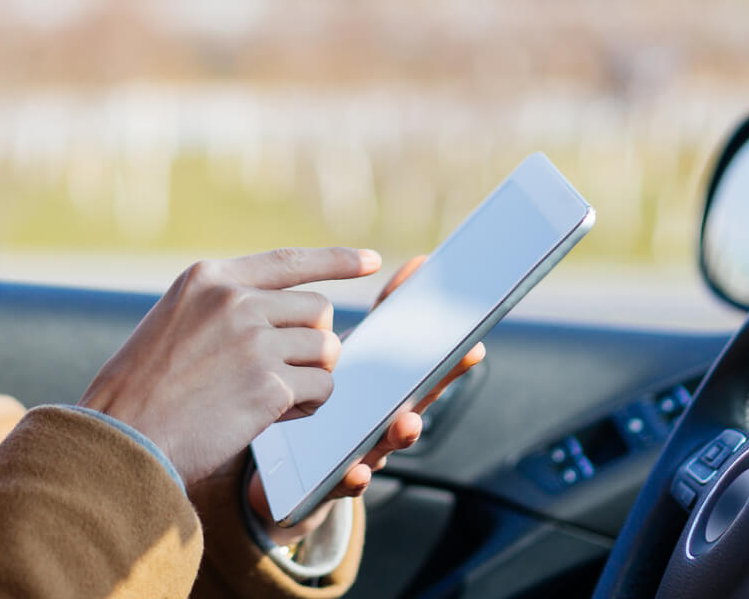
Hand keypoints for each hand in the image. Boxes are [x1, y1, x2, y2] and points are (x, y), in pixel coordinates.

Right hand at [79, 247, 380, 486]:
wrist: (119, 439)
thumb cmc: (141, 392)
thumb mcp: (174, 323)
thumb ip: (223, 309)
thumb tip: (286, 315)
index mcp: (209, 277)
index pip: (289, 260)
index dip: (336, 260)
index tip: (371, 261)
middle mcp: (234, 299)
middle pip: (317, 308)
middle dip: (312, 342)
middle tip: (284, 374)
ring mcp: (253, 340)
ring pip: (325, 348)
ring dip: (312, 376)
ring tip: (274, 399)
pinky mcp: (269, 385)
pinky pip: (322, 389)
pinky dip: (310, 407)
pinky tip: (277, 416)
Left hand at [245, 255, 485, 545]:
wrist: (277, 475)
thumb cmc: (306, 401)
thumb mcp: (323, 361)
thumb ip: (340, 324)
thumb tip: (370, 266)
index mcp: (375, 383)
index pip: (408, 352)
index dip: (441, 340)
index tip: (471, 328)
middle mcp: (378, 416)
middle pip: (418, 394)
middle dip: (444, 377)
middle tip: (469, 355)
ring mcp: (361, 449)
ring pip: (389, 440)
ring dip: (404, 431)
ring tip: (408, 421)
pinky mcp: (330, 482)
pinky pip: (345, 481)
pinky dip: (355, 476)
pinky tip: (357, 469)